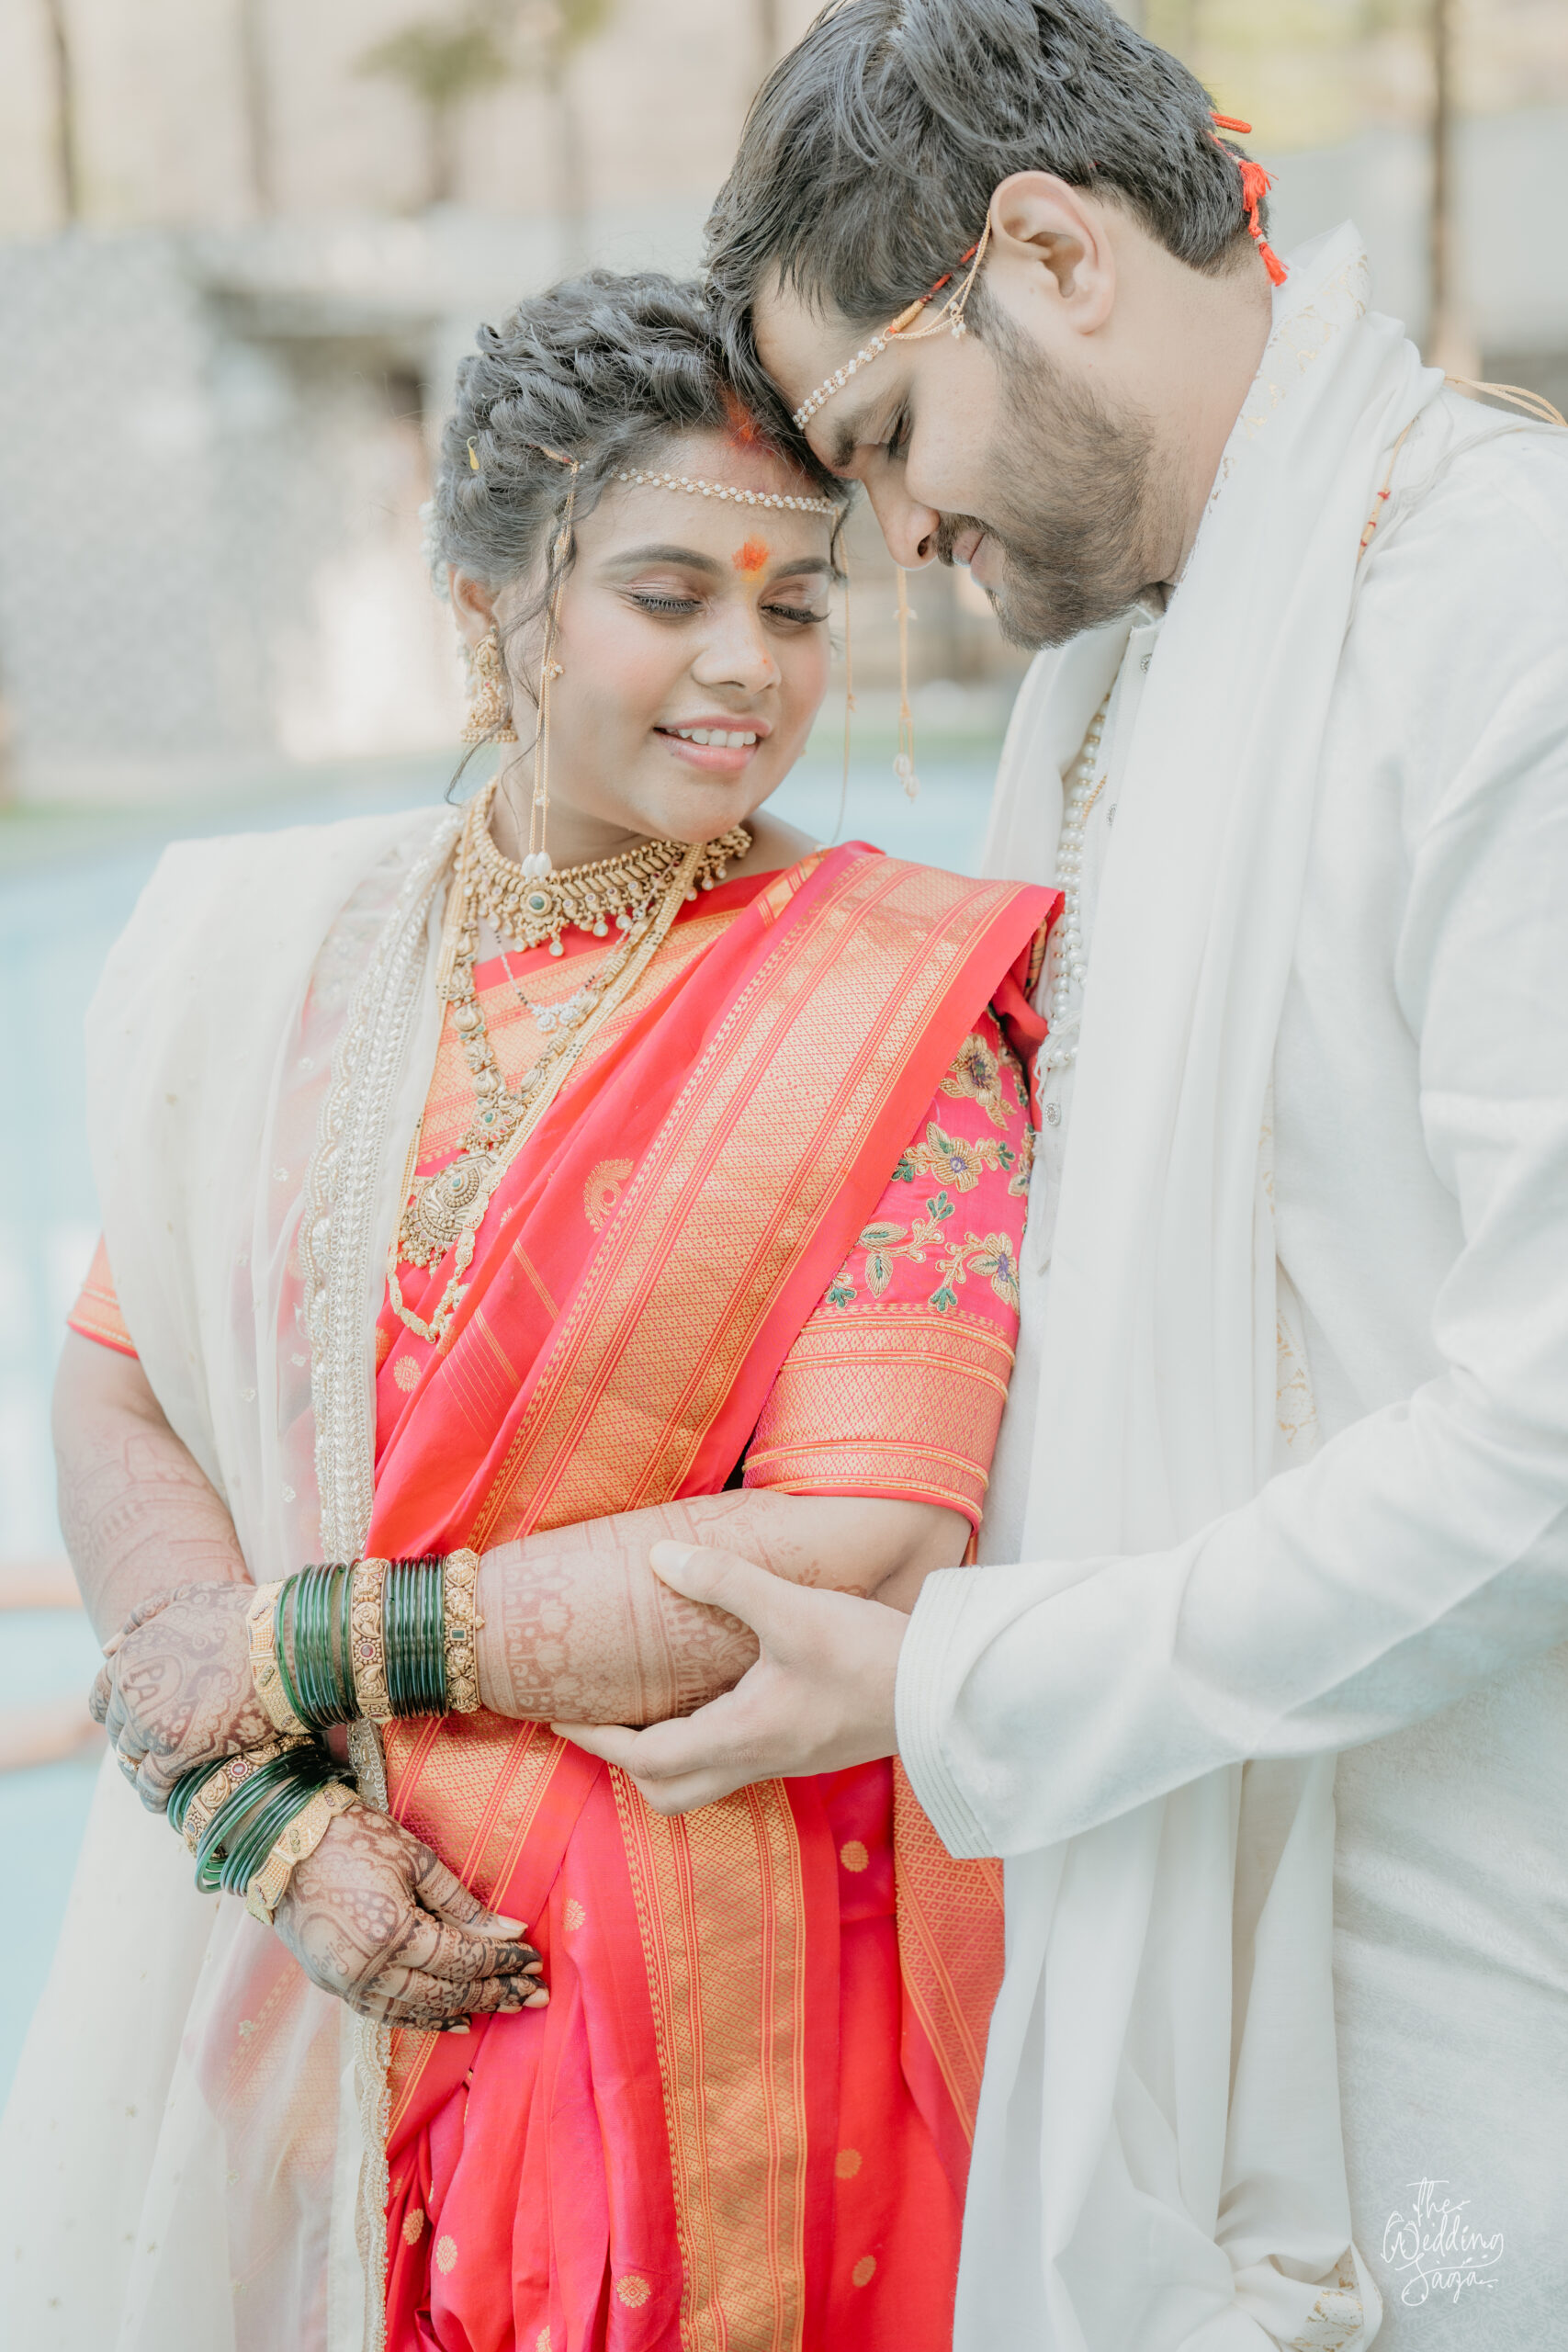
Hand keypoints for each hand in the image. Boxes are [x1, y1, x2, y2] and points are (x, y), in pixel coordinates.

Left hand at [90, 1580, 267, 1808]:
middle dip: (133, 1740)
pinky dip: (155, 1796)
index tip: (132, 1721)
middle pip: (118, 1730)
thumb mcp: (187, 1599)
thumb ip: (144, 1617)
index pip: (101, 1696)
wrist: (283, 1643)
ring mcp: (151, 1721)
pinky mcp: (177, 1750)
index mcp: (130, 1656)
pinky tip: (165, 1801)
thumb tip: (108, 1647)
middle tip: (158, 1750)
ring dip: (143, 1770)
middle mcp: (132, 1690)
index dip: (115, 1711)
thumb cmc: (243, 1616)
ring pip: (131, 1759)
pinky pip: (152, 1784)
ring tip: (163, 1778)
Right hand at [273, 1806, 547, 2029]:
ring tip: (503, 2008)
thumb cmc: (353, 1837)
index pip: (461, 1957)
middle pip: (446, 1990)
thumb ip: (461, 1902)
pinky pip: (384, 2013)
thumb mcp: (414, 1858)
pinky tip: (450, 2018)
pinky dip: (420, 2018)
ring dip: (463, 2009)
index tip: (534, 1961)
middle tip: (534, 1995)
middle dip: (495, 1992)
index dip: (502, 1962)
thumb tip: (508, 1930)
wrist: (280, 1843)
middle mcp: (368, 1967)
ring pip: (417, 2009)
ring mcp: (346, 1982)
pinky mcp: (331, 1985)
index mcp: (392, 1931)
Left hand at [555, 1541, 904, 1814]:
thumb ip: (725, 1583)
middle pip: (668, 1793)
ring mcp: (784, 1759)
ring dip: (664, 1759)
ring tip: (647, 1711)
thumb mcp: (793, 1610)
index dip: (595, 1739)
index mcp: (743, 1735)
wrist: (945, 1692)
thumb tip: (661, 1559)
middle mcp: (758, 1759)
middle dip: (624, 1764)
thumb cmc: (870, 1656)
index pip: (646, 1758)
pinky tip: (711, 1700)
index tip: (559, 1714)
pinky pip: (734, 1764)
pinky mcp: (806, 1749)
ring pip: (702, 1785)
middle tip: (600, 1718)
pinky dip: (702, 1745)